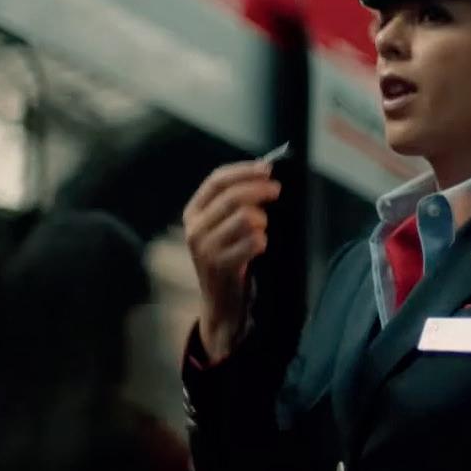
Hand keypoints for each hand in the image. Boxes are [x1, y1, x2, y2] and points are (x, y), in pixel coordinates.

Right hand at [183, 160, 281, 359]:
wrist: (222, 302)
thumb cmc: (230, 257)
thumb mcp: (223, 226)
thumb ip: (236, 202)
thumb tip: (265, 174)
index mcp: (193, 212)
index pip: (217, 180)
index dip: (244, 171)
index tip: (267, 168)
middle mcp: (194, 228)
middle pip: (233, 196)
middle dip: (260, 189)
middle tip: (277, 190)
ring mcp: (205, 248)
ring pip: (246, 218)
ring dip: (262, 220)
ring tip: (262, 229)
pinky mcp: (220, 266)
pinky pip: (253, 242)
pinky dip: (263, 241)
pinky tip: (261, 246)